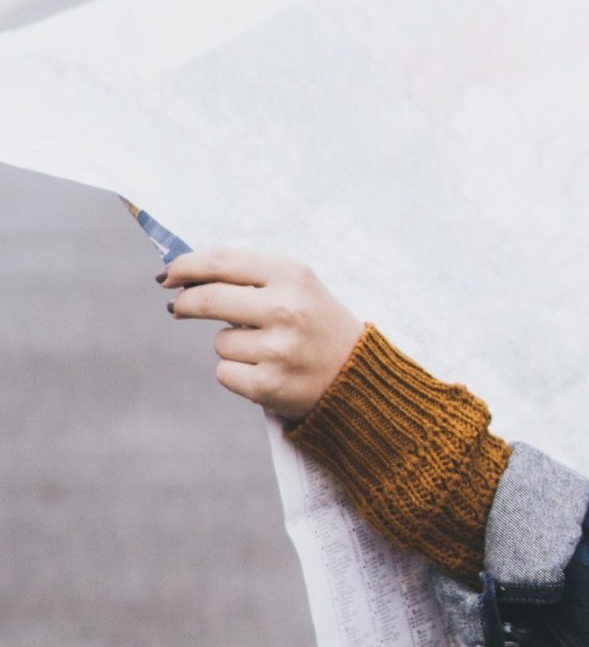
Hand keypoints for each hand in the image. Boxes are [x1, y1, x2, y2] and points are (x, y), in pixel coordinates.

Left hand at [160, 249, 364, 423]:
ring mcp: (278, 348)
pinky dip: (239, 375)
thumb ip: (249, 278)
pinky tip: (268, 372)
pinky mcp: (269, 384)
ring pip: (220, 342)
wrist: (361, 379)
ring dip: (232, 347)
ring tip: (268, 351)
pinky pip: (225, 373)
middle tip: (178, 308)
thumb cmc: (320, 328)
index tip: (169, 275)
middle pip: (208, 299)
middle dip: (186, 303)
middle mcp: (285, 308)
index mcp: (293, 275)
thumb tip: (182, 277)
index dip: (187, 267)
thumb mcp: (299, 289)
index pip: (223, 262)